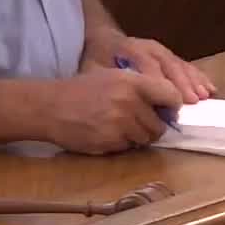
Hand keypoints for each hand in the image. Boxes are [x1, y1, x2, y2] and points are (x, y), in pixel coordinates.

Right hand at [46, 68, 182, 154]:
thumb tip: (170, 102)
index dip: (172, 106)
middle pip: (160, 124)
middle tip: (139, 123)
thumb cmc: (83, 89)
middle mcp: (129, 102)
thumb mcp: (113, 76)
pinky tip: (108, 134)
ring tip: (121, 127)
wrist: (52, 107)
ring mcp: (120, 124)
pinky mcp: (111, 142)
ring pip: (146, 138)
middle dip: (153, 126)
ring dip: (139, 137)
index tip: (168, 111)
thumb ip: (141, 87)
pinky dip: (123, 144)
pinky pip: (129, 147)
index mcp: (132, 82)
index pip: (171, 95)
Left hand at [84, 33, 215, 104]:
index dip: (156, 78)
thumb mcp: (93, 68)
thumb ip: (103, 81)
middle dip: (180, 82)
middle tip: (190, 100)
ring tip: (203, 96)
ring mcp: (161, 50)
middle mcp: (147, 46)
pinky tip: (209, 89)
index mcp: (128, 47)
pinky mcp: (169, 56)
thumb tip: (114, 100)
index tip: (164, 96)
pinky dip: (198, 77)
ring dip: (193, 81)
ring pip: (179, 64)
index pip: (145, 61)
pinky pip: (186, 65)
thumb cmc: (97, 59)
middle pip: (167, 62)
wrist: (104, 40)